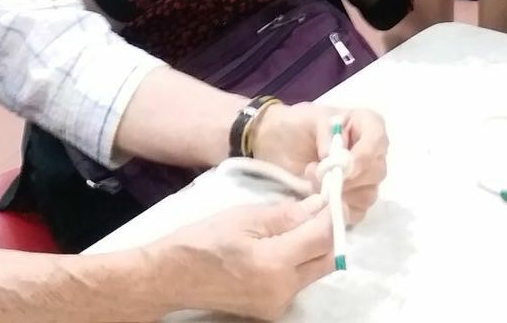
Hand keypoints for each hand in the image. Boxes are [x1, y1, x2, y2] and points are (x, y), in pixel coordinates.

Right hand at [157, 198, 333, 319]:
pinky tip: (285, 243)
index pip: (323, 238)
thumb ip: (286, 215)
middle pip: (327, 260)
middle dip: (329, 233)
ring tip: (300, 222)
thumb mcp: (244, 217)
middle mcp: (283, 290)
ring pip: (315, 272)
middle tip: (321, 208)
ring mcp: (278, 305)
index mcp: (276, 264)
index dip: (333, 215)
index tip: (333, 196)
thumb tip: (318, 205)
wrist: (172, 277)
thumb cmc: (203, 240)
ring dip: (315, 247)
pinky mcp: (271, 310)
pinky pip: (298, 282)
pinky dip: (299, 261)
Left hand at [250, 104, 387, 224]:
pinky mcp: (352, 201)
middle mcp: (370, 152)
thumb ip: (324, 131)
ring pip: (368, 194)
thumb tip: (333, 155)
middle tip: (315, 172)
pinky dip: (338, 210)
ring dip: (339, 193)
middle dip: (346, 177)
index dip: (363, 155)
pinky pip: (357, 212)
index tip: (342, 166)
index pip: (378, 139)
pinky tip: (319, 200)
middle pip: (376, 171)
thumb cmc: (295, 126)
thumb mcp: (307, 118)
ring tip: (311, 184)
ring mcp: (364, 179)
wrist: (277, 145)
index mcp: (365, 124)